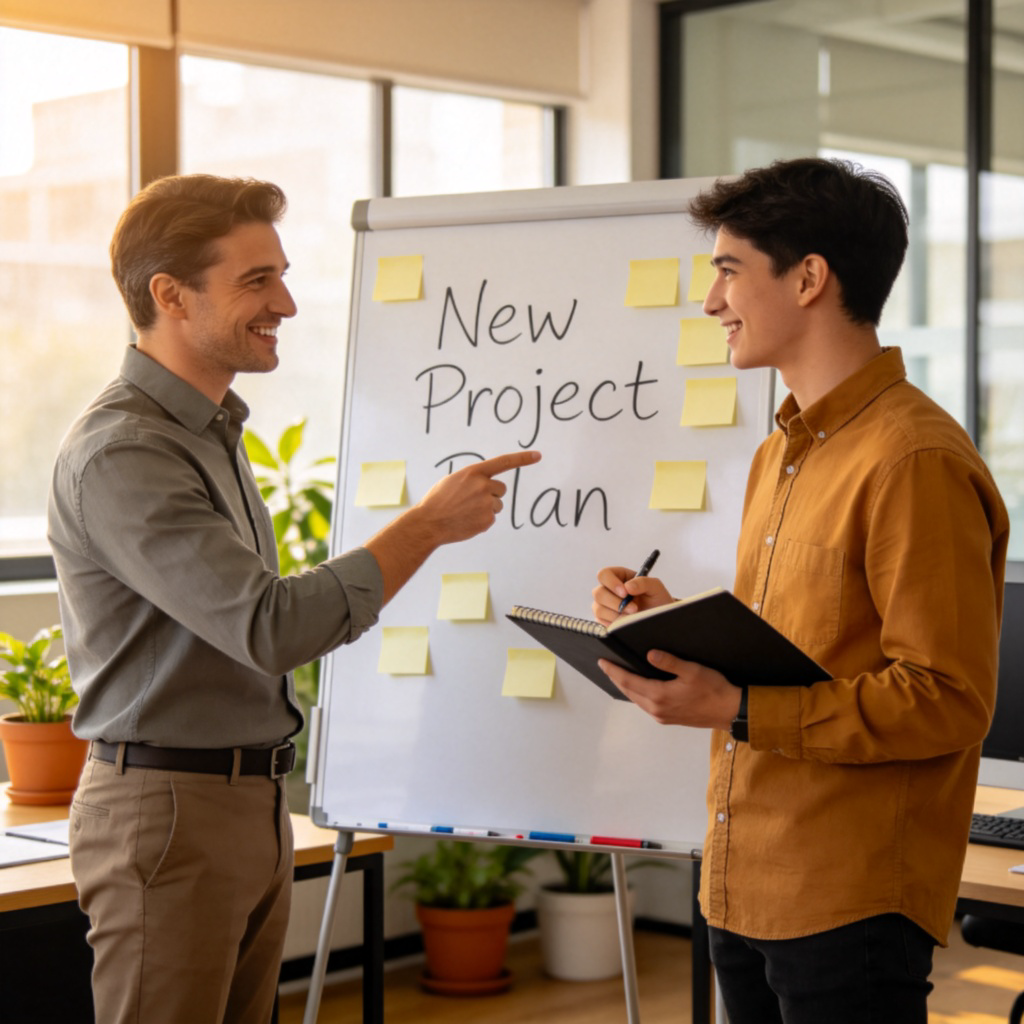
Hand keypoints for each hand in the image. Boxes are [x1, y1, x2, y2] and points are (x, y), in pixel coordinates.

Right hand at [365, 450, 540, 605]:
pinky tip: (466, 521)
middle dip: (490, 495)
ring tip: (466, 512)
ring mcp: (487, 504)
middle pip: (500, 489)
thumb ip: (472, 479)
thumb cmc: (438, 501)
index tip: (538, 455)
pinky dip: (481, 520)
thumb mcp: (453, 481)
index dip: (522, 458)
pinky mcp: (488, 520)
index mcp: (474, 473)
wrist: (429, 523)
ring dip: (485, 508)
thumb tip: (487, 486)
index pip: (503, 462)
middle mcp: (483, 486)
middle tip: (470, 501)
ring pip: (497, 505)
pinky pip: (491, 518)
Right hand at [592, 566, 673, 624]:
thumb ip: (643, 582)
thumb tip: (627, 587)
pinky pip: (601, 621)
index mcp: (618, 576)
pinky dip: (614, 623)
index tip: (625, 593)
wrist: (660, 619)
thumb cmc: (657, 600)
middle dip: (616, 603)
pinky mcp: (603, 619)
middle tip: (634, 609)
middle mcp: (608, 590)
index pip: (604, 574)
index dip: (611, 583)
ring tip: (633, 616)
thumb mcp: (655, 587)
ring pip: (598, 609)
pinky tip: (626, 622)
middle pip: (598, 593)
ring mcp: (604, 605)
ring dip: (617, 614)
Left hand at [598, 650, 742, 730]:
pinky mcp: (668, 718)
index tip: (602, 661)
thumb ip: (669, 662)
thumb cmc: (714, 689)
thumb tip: (649, 654)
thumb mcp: (692, 670)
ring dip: (626, 686)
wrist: (730, 711)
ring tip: (618, 674)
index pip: (628, 681)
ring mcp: (662, 716)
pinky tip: (638, 686)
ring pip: (636, 699)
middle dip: (616, 677)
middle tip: (605, 665)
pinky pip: (646, 704)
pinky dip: (637, 693)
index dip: (613, 670)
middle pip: (629, 691)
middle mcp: (657, 709)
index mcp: (659, 696)